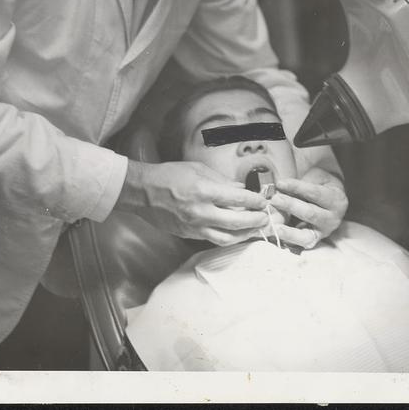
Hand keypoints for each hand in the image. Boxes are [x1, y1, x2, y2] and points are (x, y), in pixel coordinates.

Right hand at [116, 160, 268, 245]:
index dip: (255, 201)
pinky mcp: (189, 234)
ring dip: (245, 234)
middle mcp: (201, 212)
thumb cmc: (168, 176)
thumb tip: (241, 189)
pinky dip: (229, 237)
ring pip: (227, 237)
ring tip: (256, 229)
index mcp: (204, 191)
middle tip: (265, 217)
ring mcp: (195, 226)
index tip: (263, 201)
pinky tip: (237, 233)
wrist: (143, 192)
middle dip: (256, 220)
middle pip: (237, 222)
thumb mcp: (198, 170)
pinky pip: (214, 240)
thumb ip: (222, 181)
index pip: (238, 199)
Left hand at [269, 167, 347, 248]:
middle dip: (290, 206)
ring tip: (275, 224)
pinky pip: (300, 244)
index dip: (296, 187)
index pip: (315, 193)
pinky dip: (288, 240)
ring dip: (288, 229)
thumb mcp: (316, 179)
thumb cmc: (320, 186)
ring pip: (306, 234)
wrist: (330, 200)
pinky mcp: (313, 241)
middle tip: (275, 199)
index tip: (280, 183)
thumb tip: (280, 188)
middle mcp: (333, 219)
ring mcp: (323, 232)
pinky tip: (277, 235)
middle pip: (310, 213)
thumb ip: (302, 185)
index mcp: (336, 200)